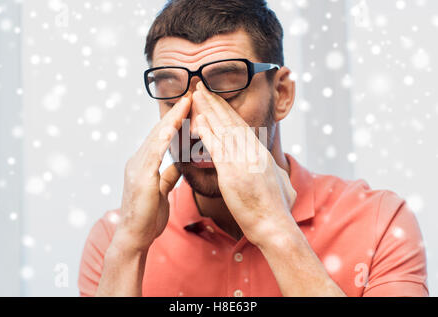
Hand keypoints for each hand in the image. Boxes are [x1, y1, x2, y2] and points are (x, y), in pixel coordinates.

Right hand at [112, 93, 191, 252]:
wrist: (134, 237)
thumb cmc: (148, 216)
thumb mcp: (161, 190)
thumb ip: (168, 174)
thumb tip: (179, 162)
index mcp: (144, 163)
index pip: (163, 136)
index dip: (176, 120)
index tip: (190, 106)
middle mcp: (138, 161)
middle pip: (159, 131)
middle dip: (175, 113)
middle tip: (191, 95)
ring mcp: (137, 168)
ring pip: (157, 137)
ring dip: (172, 119)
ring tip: (186, 103)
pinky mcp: (140, 178)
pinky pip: (153, 154)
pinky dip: (163, 139)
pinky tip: (172, 127)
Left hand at [192, 83, 296, 246]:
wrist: (275, 226)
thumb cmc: (278, 211)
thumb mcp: (284, 185)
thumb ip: (279, 174)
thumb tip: (281, 172)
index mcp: (261, 154)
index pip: (242, 126)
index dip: (227, 111)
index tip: (217, 100)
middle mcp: (253, 152)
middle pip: (231, 121)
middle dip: (216, 103)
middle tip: (203, 87)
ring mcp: (243, 161)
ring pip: (223, 129)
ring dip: (208, 109)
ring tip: (197, 94)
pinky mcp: (232, 173)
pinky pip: (216, 147)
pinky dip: (207, 132)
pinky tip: (198, 120)